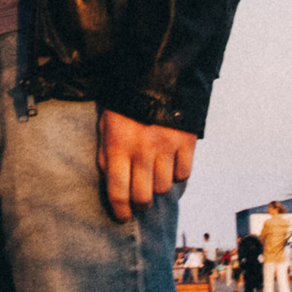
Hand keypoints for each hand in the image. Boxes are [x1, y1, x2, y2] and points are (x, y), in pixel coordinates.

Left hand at [97, 109, 196, 223]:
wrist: (154, 74)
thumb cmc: (124, 105)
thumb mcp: (106, 127)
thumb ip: (106, 156)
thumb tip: (113, 187)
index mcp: (117, 146)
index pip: (117, 191)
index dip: (120, 210)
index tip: (123, 217)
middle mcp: (141, 150)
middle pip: (143, 196)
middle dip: (141, 204)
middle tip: (141, 201)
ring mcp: (165, 146)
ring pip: (164, 188)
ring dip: (159, 188)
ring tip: (155, 179)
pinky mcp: (186, 141)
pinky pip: (184, 173)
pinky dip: (178, 174)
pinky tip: (172, 165)